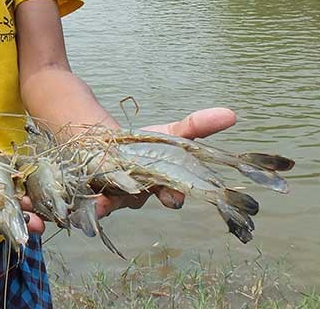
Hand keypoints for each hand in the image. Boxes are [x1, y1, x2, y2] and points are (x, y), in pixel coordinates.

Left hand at [95, 107, 236, 217]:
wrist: (97, 136)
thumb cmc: (140, 142)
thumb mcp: (170, 132)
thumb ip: (197, 126)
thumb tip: (232, 114)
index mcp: (158, 184)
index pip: (170, 195)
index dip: (172, 197)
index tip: (173, 197)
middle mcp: (137, 195)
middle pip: (136, 200)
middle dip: (137, 198)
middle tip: (135, 195)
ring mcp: (113, 196)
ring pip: (112, 201)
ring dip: (108, 201)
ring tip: (102, 196)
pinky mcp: (89, 194)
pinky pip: (90, 204)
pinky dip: (90, 205)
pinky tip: (87, 203)